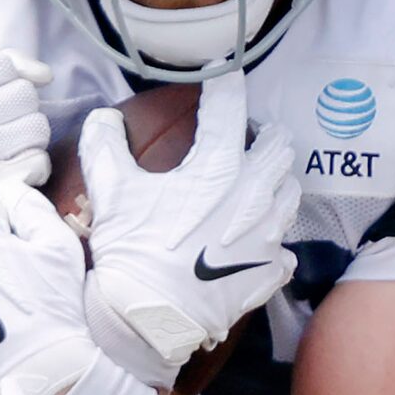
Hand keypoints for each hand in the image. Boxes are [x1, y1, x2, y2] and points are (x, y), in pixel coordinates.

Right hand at [0, 50, 52, 240]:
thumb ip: (0, 68)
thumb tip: (43, 74)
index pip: (2, 64)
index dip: (16, 76)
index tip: (7, 94)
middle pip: (25, 93)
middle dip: (24, 109)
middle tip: (3, 127)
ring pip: (39, 125)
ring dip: (33, 138)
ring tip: (9, 149)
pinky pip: (40, 160)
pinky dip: (36, 166)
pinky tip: (13, 170)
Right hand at [79, 72, 298, 384]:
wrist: (151, 319)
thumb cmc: (132, 252)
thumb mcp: (111, 192)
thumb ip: (106, 145)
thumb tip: (104, 118)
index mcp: (217, 168)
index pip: (229, 107)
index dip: (225, 83)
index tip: (222, 74)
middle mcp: (254, 195)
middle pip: (279, 148)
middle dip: (266, 136)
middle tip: (251, 136)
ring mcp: (268, 235)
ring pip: (290, 192)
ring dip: (276, 182)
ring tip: (259, 184)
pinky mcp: (272, 270)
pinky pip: (285, 246)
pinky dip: (273, 238)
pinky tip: (256, 240)